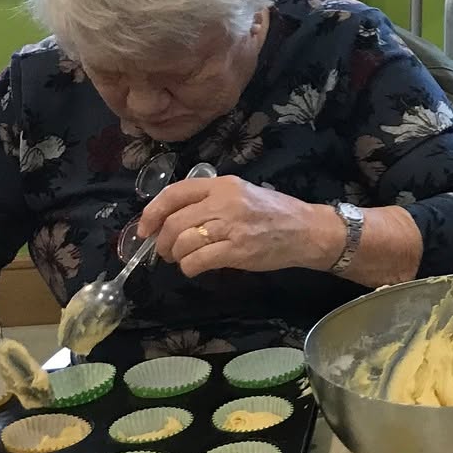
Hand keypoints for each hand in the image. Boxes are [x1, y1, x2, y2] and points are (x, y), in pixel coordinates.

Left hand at [139, 176, 340, 278]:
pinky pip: (198, 261)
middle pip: (175, 222)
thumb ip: (211, 200)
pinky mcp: (237, 250)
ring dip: (175, 256)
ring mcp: (231, 226)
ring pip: (183, 243)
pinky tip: (195, 268)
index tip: (145, 229)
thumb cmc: (274, 213)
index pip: (174, 194)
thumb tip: (172, 220)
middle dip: (162, 241)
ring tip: (181, 260)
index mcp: (222, 184)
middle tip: (164, 252)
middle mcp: (224, 202)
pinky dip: (189, 268)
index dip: (152, 212)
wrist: (307, 231)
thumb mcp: (242, 194)